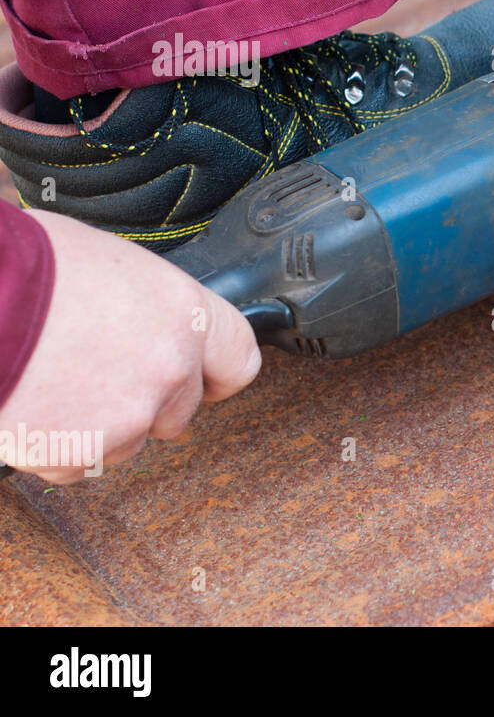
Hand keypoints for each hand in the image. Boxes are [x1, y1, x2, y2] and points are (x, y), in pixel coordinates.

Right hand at [0, 211, 260, 482]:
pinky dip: (53, 447)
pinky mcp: (85, 449)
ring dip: (96, 426)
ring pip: (128, 440)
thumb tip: (144, 315)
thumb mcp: (107, 262)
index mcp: (184, 312)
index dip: (217, 374)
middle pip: (180, 408)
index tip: (205, 381)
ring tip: (49, 382)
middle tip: (94, 375)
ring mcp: (131, 412)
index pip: (238, 358)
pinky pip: (76, 462)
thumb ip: (145, 303)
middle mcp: (170, 365)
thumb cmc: (24, 267)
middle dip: (144, 402)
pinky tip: (28, 407)